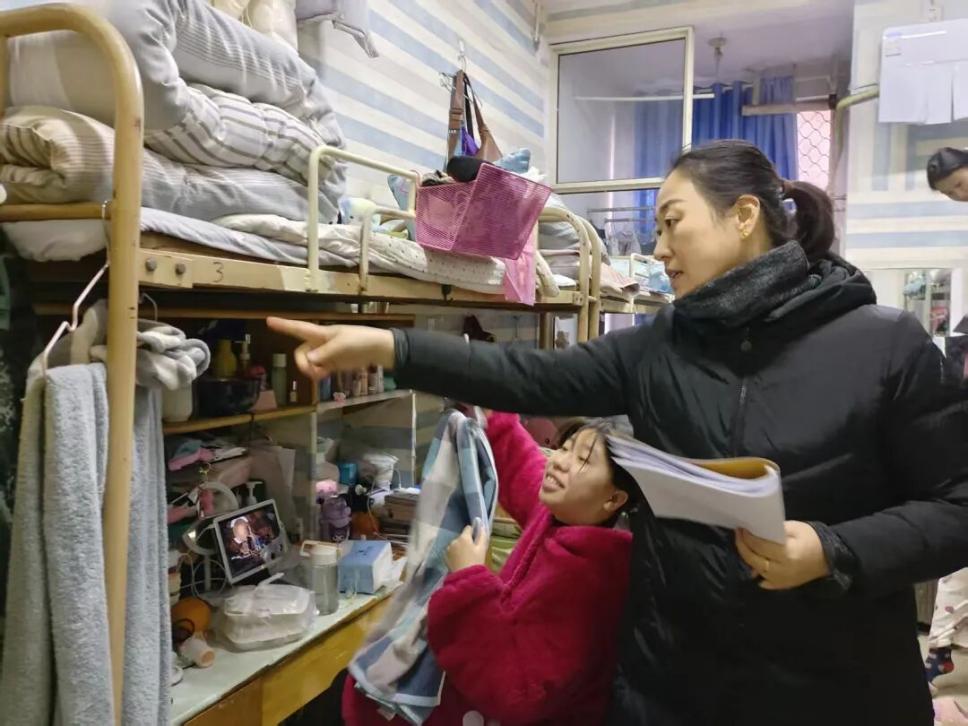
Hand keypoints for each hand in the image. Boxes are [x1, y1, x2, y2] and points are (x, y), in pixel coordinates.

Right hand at [266, 318, 394, 380]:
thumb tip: (308, 360)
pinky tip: (324, 376)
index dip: (284, 325)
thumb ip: (324, 353)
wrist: (378, 349)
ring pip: (308, 363)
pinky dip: (318, 374)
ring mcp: (326, 354)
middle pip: (300, 352)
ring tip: (322, 375)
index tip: (268, 320)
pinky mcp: (332, 364)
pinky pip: (317, 369)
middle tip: (311, 372)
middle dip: (302, 363)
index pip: (299, 328)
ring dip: (311, 370)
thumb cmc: (360, 340)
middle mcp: (319, 342)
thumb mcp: (342, 345)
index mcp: (321, 333)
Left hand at [445, 522, 488, 571]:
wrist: (465, 577)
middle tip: (472, 551)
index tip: (476, 539)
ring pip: (456, 544)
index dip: (473, 532)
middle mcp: (454, 540)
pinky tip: (459, 561)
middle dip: (466, 541)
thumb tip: (481, 526)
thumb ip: (482, 535)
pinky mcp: (445, 556)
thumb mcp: (482, 549)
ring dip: (460, 547)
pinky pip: (451, 551)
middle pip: (462, 537)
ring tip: (465, 557)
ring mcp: (448, 548)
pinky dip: (455, 553)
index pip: (468, 528)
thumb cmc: (476, 562)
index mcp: (464, 537)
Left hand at [735, 522, 829, 589]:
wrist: (829, 558)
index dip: (747, 537)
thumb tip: (755, 529)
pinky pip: (764, 581)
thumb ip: (774, 529)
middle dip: (743, 546)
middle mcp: (782, 570)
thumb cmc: (812, 539)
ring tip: (744, 545)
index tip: (741, 528)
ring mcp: (782, 581)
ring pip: (757, 570)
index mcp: (787, 554)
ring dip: (748, 558)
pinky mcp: (783, 586)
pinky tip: (753, 562)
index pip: (760, 546)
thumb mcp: (794, 528)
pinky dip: (757, 572)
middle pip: (754, 560)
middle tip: (738, 535)